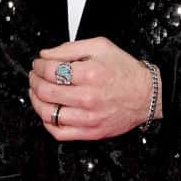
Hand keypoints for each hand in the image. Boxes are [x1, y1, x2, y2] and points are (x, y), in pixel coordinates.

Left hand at [29, 37, 156, 140]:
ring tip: (37, 93)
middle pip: (45, 91)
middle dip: (34, 81)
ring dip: (36, 101)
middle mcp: (88, 97)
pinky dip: (47, 122)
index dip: (38, 66)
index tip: (38, 64)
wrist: (147, 95)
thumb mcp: (100, 47)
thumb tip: (46, 55)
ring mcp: (89, 117)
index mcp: (90, 74)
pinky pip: (59, 133)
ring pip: (48, 113)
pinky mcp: (91, 132)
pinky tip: (48, 112)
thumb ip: (70, 48)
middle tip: (34, 76)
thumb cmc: (126, 71)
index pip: (50, 70)